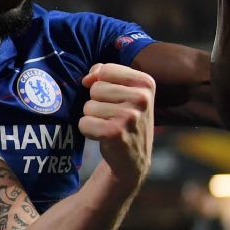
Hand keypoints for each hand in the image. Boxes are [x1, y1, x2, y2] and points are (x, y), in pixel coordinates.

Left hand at [79, 63, 154, 187]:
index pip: (106, 70)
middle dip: (97, 102)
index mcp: (146, 82)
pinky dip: (88, 130)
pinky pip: (84, 123)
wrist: (134, 158)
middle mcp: (141, 98)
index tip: (111, 97)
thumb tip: (88, 78)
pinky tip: (103, 136)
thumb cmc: (126, 119)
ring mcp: (130, 116)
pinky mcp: (115, 132)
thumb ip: (105, 75)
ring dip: (93, 117)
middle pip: (96, 88)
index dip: (100, 82)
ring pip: (88, 106)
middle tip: (112, 115)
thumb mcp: (125, 92)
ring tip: (109, 125)